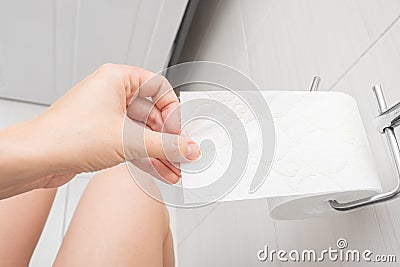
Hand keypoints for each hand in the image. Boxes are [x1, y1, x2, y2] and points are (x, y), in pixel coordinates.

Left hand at [0, 64, 199, 196]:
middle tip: (182, 154)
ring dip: (160, 152)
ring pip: (143, 131)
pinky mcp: (103, 135)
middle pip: (153, 113)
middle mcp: (112, 94)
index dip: (174, 112)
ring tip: (175, 168)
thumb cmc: (68, 135)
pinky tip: (161, 171)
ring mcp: (107, 115)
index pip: (160, 89)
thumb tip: (188, 148)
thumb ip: (165, 145)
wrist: (36, 159)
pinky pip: (132, 143)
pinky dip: (146, 157)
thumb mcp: (129, 139)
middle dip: (169, 138)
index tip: (182, 132)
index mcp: (118, 78)